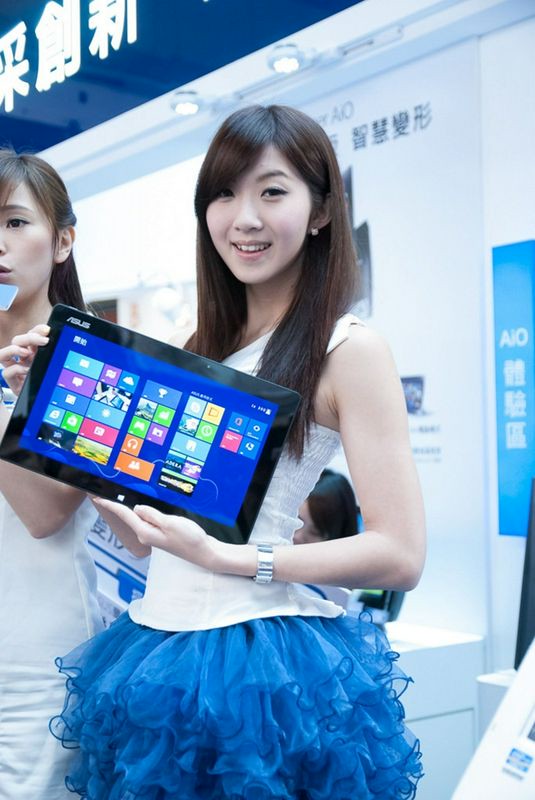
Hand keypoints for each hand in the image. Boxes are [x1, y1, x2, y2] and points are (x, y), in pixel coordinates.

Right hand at [0, 324, 49, 395]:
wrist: (45, 401)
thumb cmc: (49, 382)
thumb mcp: (53, 365)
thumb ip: (52, 354)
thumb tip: (54, 341)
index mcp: (34, 352)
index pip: (31, 335)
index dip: (36, 330)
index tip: (47, 330)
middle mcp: (23, 359)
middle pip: (17, 341)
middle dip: (29, 337)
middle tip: (43, 341)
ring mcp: (16, 370)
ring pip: (3, 354)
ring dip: (14, 350)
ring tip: (26, 352)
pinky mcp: (13, 383)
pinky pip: (7, 372)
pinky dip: (16, 370)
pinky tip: (27, 371)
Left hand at [93, 498, 221, 569]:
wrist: (203, 552)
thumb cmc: (190, 539)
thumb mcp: (170, 523)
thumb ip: (152, 515)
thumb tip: (136, 508)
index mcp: (145, 531)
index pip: (125, 515)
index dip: (110, 505)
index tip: (97, 497)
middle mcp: (146, 534)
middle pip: (129, 515)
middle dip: (118, 503)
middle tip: (107, 490)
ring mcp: (153, 534)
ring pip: (139, 516)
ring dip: (132, 506)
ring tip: (124, 493)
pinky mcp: (161, 533)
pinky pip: (149, 519)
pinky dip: (145, 510)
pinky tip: (145, 505)